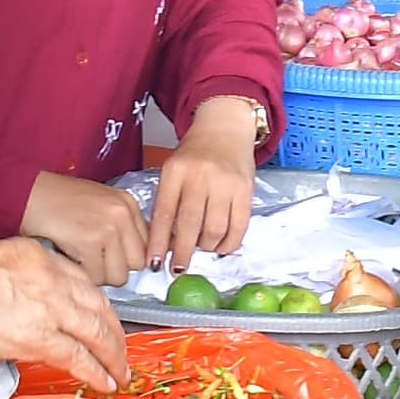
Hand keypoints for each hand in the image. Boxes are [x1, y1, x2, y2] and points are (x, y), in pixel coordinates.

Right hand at [0, 237, 128, 389]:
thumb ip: (23, 274)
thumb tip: (29, 299)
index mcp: (42, 258)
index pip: (84, 283)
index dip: (98, 306)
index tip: (103, 319)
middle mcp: (54, 280)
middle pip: (99, 308)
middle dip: (114, 332)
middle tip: (120, 349)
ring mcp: (50, 309)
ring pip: (97, 334)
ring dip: (113, 356)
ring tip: (120, 371)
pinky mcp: (39, 338)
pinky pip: (79, 358)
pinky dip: (96, 372)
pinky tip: (104, 382)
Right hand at [17, 171, 147, 287]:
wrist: (28, 193)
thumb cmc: (59, 201)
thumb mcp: (100, 204)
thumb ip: (120, 226)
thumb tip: (134, 258)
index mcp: (128, 203)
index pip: (147, 245)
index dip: (129, 258)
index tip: (116, 261)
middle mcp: (123, 214)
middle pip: (137, 263)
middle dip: (116, 268)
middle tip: (95, 260)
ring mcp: (108, 227)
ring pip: (119, 275)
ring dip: (100, 274)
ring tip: (82, 258)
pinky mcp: (90, 242)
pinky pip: (96, 276)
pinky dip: (83, 275)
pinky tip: (71, 258)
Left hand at [145, 115, 261, 267]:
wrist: (225, 129)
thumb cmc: (194, 155)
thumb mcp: (173, 170)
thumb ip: (168, 202)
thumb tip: (165, 245)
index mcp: (175, 171)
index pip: (165, 213)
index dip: (159, 242)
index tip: (154, 263)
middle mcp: (200, 176)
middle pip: (190, 225)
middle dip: (183, 253)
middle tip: (178, 269)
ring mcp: (225, 183)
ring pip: (215, 229)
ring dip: (206, 247)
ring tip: (202, 248)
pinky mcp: (245, 190)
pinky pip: (239, 226)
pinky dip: (229, 244)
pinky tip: (220, 247)